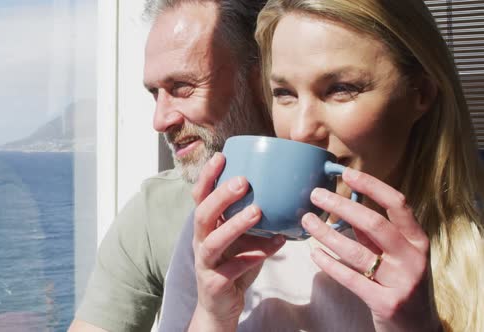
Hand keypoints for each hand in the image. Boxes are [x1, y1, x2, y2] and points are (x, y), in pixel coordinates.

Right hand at [188, 152, 285, 330]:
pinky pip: (233, 268)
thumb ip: (252, 218)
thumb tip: (283, 193)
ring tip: (257, 212)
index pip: (200, 196)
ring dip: (234, 225)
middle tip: (243, 182)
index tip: (222, 156)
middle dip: (220, 196)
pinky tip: (275, 245)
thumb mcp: (242, 238)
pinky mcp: (214, 282)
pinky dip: (254, 255)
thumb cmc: (233, 265)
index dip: (208, 177)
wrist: (221, 306)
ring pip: (212, 241)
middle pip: (202, 214)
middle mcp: (200, 241)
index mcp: (206, 226)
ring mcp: (205, 262)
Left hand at [302, 167, 440, 331]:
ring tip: (306, 222)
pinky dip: (329, 264)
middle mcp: (413, 258)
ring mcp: (401, 281)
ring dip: (326, 234)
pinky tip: (314, 254)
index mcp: (417, 240)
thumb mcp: (396, 254)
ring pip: (356, 251)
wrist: (417, 327)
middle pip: (373, 223)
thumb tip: (346, 203)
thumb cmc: (401, 282)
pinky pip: (350, 278)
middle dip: (341, 206)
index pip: (397, 204)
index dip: (372, 186)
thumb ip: (375, 233)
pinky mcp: (386, 302)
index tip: (347, 173)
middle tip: (315, 194)